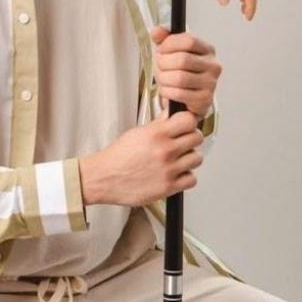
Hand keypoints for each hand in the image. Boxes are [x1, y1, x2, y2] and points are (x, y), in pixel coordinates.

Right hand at [80, 110, 203, 206]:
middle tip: (181, 142)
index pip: (189, 120)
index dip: (188, 122)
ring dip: (189, 158)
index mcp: (156, 134)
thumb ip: (158, 124)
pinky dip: (186, 176)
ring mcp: (168, 169)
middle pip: (196, 138)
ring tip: (178, 159)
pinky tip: (175, 173)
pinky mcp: (168, 187)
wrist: (104, 177)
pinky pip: (192, 179)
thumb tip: (171, 115)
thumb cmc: (117, 157)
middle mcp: (165, 150)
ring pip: (197, 158)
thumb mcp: (137, 133)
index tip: (184, 125)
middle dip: (189, 138)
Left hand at [150, 26, 220, 117]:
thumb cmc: (177, 72)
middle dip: (164, 63)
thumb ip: (163, 39)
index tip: (161, 49)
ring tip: (163, 79)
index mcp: (206, 49)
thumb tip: (156, 31)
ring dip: (164, 79)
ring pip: (180, 77)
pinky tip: (167, 90)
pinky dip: (167, 92)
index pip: (189, 41)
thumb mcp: (168, 52)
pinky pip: (180, 93)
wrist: (183, 98)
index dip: (169, 44)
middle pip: (183, 59)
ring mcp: (211, 83)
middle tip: (160, 67)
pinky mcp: (205, 99)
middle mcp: (213, 65)